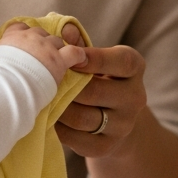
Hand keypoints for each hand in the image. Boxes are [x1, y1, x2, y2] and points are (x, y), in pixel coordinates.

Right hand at [0, 22, 87, 85]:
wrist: (7, 86)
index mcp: (12, 37)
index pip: (19, 26)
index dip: (24, 35)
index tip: (25, 44)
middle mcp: (30, 37)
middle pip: (41, 33)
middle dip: (42, 43)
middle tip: (41, 58)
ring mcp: (46, 47)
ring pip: (57, 42)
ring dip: (57, 50)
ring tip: (56, 62)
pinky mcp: (58, 60)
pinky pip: (74, 52)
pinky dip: (78, 56)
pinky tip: (80, 61)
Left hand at [54, 23, 147, 157]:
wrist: (111, 118)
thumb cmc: (95, 76)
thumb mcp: (93, 57)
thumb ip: (79, 43)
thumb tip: (65, 30)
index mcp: (134, 68)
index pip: (122, 62)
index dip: (97, 58)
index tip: (73, 55)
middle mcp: (135, 97)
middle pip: (97, 91)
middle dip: (68, 85)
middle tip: (45, 79)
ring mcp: (123, 125)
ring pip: (84, 117)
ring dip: (59, 108)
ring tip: (43, 98)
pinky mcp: (107, 146)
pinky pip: (78, 139)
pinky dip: (59, 129)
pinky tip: (49, 117)